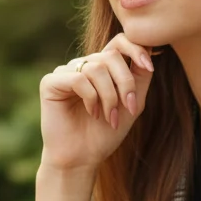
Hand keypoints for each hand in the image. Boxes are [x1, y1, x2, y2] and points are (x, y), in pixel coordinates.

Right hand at [38, 33, 154, 171]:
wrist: (82, 158)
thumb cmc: (105, 134)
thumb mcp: (131, 104)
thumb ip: (140, 77)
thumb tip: (150, 48)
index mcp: (102, 68)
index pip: (119, 42)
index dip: (135, 49)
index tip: (149, 66)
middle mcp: (83, 66)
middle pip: (111, 56)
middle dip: (125, 82)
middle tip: (130, 108)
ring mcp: (65, 72)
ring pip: (96, 68)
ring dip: (109, 96)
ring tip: (109, 116)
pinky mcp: (50, 82)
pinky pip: (78, 79)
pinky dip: (91, 98)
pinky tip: (92, 113)